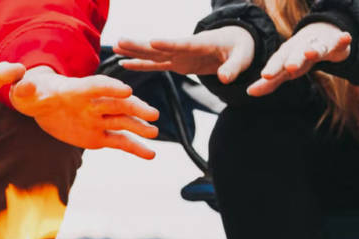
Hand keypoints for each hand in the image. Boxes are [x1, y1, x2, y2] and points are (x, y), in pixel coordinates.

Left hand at [9, 66, 159, 159]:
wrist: (40, 105)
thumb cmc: (32, 93)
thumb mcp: (25, 91)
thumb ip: (25, 89)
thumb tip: (23, 86)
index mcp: (76, 90)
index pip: (96, 86)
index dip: (111, 88)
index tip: (126, 90)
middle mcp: (92, 104)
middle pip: (117, 103)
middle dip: (134, 107)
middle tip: (152, 114)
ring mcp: (98, 120)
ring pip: (122, 122)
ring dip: (139, 127)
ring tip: (154, 133)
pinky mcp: (98, 136)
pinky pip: (119, 142)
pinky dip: (135, 148)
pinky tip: (150, 154)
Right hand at [114, 26, 254, 84]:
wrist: (236, 43)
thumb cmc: (241, 48)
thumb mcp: (242, 58)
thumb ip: (233, 68)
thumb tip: (225, 79)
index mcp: (201, 44)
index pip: (182, 44)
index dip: (168, 43)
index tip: (152, 41)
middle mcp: (185, 48)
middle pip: (159, 47)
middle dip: (140, 45)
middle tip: (120, 40)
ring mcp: (179, 55)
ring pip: (152, 54)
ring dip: (134, 51)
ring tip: (116, 47)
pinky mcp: (177, 63)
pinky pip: (156, 64)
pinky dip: (141, 64)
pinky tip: (125, 63)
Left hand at [248, 22, 350, 96]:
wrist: (319, 36)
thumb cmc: (297, 58)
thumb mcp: (284, 71)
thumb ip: (269, 83)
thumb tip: (249, 92)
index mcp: (287, 56)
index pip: (278, 62)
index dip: (272, 68)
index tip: (265, 75)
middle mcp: (300, 49)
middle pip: (296, 54)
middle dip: (293, 60)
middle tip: (289, 67)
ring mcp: (318, 45)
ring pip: (316, 47)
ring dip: (314, 50)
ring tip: (312, 53)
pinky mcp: (335, 43)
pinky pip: (339, 41)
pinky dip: (342, 39)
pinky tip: (346, 37)